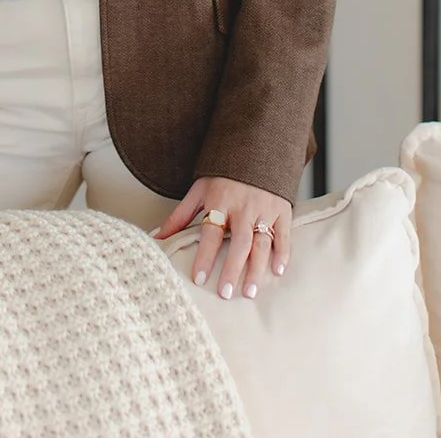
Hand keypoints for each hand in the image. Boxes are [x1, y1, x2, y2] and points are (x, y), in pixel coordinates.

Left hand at [152, 176, 291, 299]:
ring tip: (249, 291)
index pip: (210, 232)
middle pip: (238, 242)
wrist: (257, 146)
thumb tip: (156, 238)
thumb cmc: (223, 175)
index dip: (204, 255)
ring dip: (256, 269)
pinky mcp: (282, 210)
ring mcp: (264, 209)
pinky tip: (277, 271)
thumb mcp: (199, 190)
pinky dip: (282, 253)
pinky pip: (284, 235)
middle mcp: (243, 206)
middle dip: (231, 269)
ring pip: (261, 243)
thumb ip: (179, 216)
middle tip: (225, 293)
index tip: (198, 279)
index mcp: (220, 200)